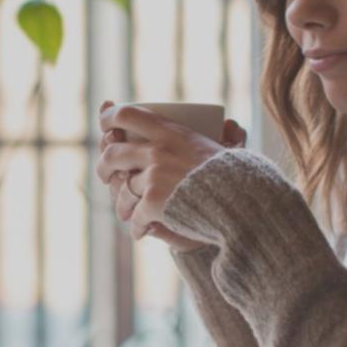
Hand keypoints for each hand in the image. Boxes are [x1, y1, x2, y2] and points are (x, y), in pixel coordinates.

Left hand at [95, 101, 246, 249]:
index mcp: (170, 131)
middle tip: (107, 175)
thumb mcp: (217, 145)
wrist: (241, 202)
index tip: (106, 127)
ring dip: (122, 205)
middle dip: (104, 167)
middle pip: (112, 154)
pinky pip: (135, 216)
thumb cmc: (233, 175)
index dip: (109, 118)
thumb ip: (210, 136)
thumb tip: (219, 124)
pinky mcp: (154, 202)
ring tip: (125, 213)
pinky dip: (138, 227)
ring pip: (123, 191)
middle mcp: (157, 150)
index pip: (127, 115)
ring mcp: (154, 176)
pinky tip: (141, 232)